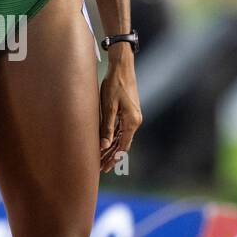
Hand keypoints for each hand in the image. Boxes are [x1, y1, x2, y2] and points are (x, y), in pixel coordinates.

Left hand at [99, 50, 141, 173]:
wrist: (122, 68)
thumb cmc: (114, 85)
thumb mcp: (108, 107)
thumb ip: (106, 127)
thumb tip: (103, 146)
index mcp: (131, 122)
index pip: (123, 146)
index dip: (113, 159)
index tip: (105, 168)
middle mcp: (135, 121)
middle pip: (123, 144)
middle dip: (112, 157)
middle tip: (101, 168)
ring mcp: (133, 117)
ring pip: (122, 138)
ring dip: (113, 148)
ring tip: (102, 159)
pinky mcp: (129, 112)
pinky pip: (122, 130)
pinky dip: (114, 138)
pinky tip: (107, 144)